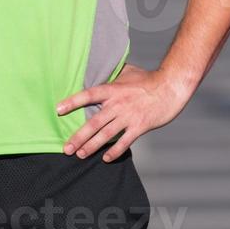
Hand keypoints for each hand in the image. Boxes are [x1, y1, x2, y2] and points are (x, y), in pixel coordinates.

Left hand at [55, 63, 189, 161]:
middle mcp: (118, 104)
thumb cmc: (150, 79)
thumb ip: (114, 74)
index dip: (73, 102)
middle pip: (94, 122)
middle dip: (78, 136)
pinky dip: (114, 151)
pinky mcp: (140, 126)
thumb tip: (103, 70)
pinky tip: (106, 158)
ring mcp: (129, 116)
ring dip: (91, 146)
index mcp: (113, 89)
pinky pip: (124, 141)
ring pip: (106, 134)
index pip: (88, 95)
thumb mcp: (129, 72)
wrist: (171, 87)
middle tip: (66, 148)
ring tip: (80, 155)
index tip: (58, 109)